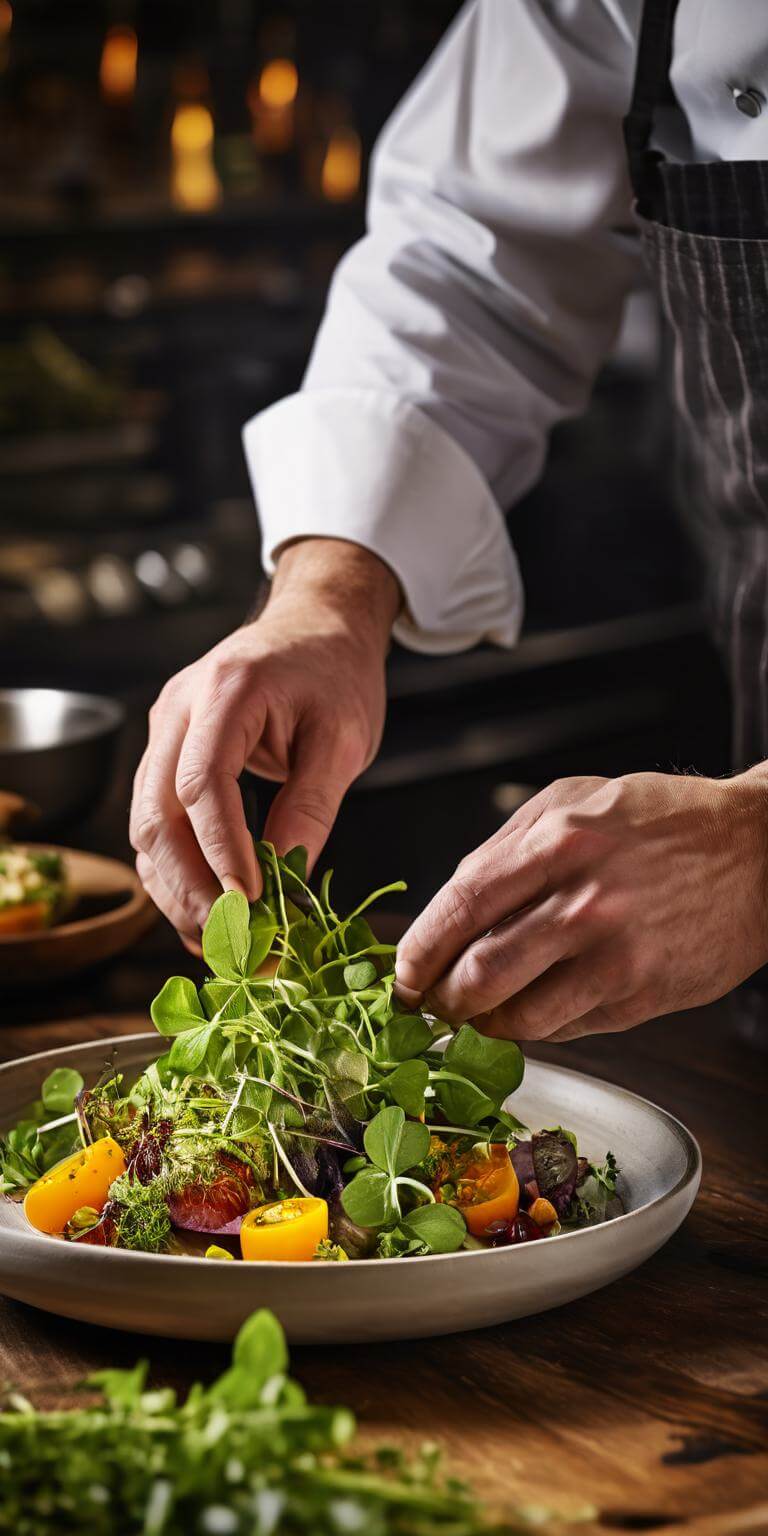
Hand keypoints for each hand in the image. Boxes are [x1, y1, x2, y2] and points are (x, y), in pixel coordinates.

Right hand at [130, 539, 399, 943]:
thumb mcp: (344, 738)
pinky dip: (177, 873)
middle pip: (155, 813)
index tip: (250, 904)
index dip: (220, 851)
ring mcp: (164, 731)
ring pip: (145, 827)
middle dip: (188, 887)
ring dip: (176, 891)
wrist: (315, 626)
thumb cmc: (336, 673)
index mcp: (226, 691)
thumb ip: (312, 807)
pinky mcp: (165, 754)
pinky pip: (157, 823)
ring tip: (220, 944)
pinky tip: (207, 915)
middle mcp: (178, 709)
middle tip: (231, 943)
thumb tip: (286, 885)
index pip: (202, 784)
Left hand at [395, 770, 767, 1041]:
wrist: (758, 850)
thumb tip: (448, 908)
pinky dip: (537, 1026)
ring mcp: (616, 955)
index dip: (419, 950)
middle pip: (477, 975)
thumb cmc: (661, 821)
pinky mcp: (643, 995)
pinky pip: (565, 1028)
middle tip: (431, 1004)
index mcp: (558, 841)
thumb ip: (506, 848)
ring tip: (478, 1013)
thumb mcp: (574, 800)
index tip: (401, 973)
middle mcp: (584, 901)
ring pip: (517, 1017)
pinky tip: (537, 1005)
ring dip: (483, 1024)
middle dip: (439, 1001)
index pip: (460, 907)